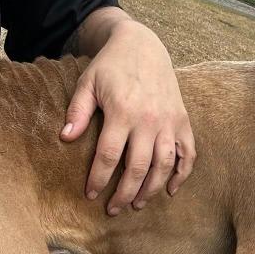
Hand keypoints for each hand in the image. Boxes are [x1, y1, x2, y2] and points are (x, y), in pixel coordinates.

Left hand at [61, 20, 194, 215]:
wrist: (143, 44)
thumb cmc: (111, 66)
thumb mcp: (88, 83)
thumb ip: (77, 111)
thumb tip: (66, 137)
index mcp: (122, 112)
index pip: (108, 156)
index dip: (99, 180)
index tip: (92, 195)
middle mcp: (149, 120)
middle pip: (137, 168)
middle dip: (124, 193)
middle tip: (114, 209)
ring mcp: (169, 121)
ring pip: (163, 166)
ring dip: (151, 189)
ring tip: (137, 204)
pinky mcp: (182, 121)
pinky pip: (188, 154)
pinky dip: (182, 174)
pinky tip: (170, 190)